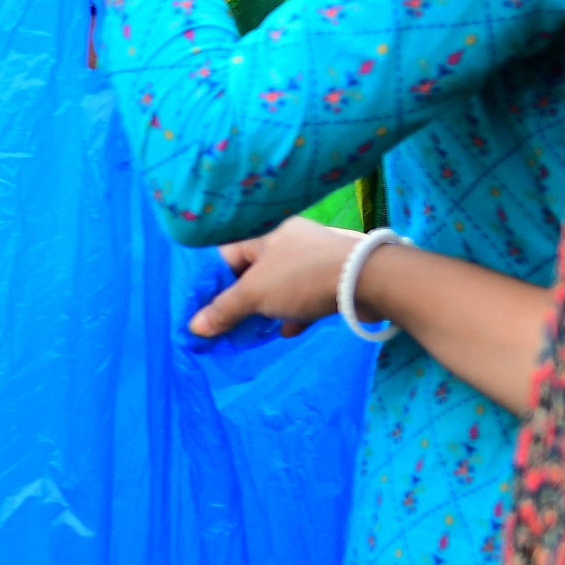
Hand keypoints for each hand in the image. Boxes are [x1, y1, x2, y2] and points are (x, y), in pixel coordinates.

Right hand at [189, 216, 356, 338]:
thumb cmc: (302, 278)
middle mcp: (290, 241)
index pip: (227, 255)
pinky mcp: (334, 279)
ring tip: (254, 329)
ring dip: (267, 308)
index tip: (201, 306)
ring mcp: (314, 260)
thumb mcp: (255, 294)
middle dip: (240, 299)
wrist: (370, 281)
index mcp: (267, 234)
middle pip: (253, 272)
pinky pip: (304, 297)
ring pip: (280, 286)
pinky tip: (288, 330)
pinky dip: (293, 313)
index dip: (211, 282)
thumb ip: (224, 311)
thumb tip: (195, 328)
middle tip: (226, 322)